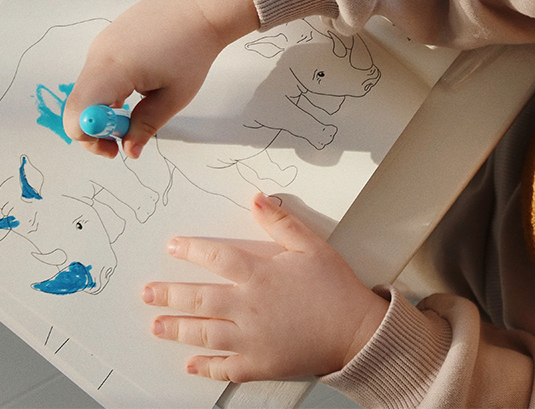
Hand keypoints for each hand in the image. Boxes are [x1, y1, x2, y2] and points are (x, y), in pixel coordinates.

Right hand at [63, 0, 258, 158]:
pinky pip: (98, 70)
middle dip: (99, 126)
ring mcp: (102, 42)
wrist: (202, 6)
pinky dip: (110, 87)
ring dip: (106, 106)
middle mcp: (99, 53)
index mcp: (112, 69)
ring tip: (141, 102)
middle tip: (129, 131)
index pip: (78, 116)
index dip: (91, 140)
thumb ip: (146, 126)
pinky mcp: (109, 36)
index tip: (116, 146)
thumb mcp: (174, 96)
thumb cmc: (193, 49)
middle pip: (80, 103)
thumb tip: (129, 150)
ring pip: (89, 87)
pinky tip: (140, 82)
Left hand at [143, 193, 388, 381]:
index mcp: (260, 274)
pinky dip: (205, 367)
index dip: (191, 250)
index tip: (172, 247)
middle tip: (147, 292)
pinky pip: (225, 367)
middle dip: (169, 295)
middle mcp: (249, 307)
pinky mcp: (260, 364)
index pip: (216, 257)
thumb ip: (280, 222)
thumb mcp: (311, 245)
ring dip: (177, 329)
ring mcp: (252, 339)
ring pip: (205, 333)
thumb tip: (257, 199)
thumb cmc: (335, 287)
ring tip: (156, 325)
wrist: (356, 332)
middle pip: (199, 299)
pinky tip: (190, 364)